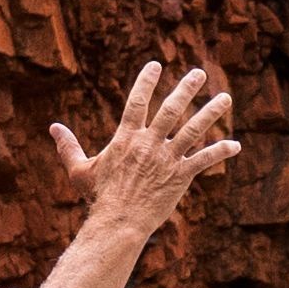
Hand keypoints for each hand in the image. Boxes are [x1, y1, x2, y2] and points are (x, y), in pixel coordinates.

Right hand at [42, 61, 233, 253]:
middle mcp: (148, 143)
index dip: (146, 81)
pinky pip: (204, 160)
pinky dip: (221, 151)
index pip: (137, 101)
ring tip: (225, 98)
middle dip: (186, 88)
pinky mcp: (180, 176)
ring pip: (194, 129)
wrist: (117, 223)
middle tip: (199, 73)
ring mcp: (166, 159)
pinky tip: (236, 145)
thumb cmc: (98, 198)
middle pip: (171, 108)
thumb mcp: (79, 170)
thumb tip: (52, 127)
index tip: (155, 65)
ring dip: (211, 112)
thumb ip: (68, 146)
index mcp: (126, 137)